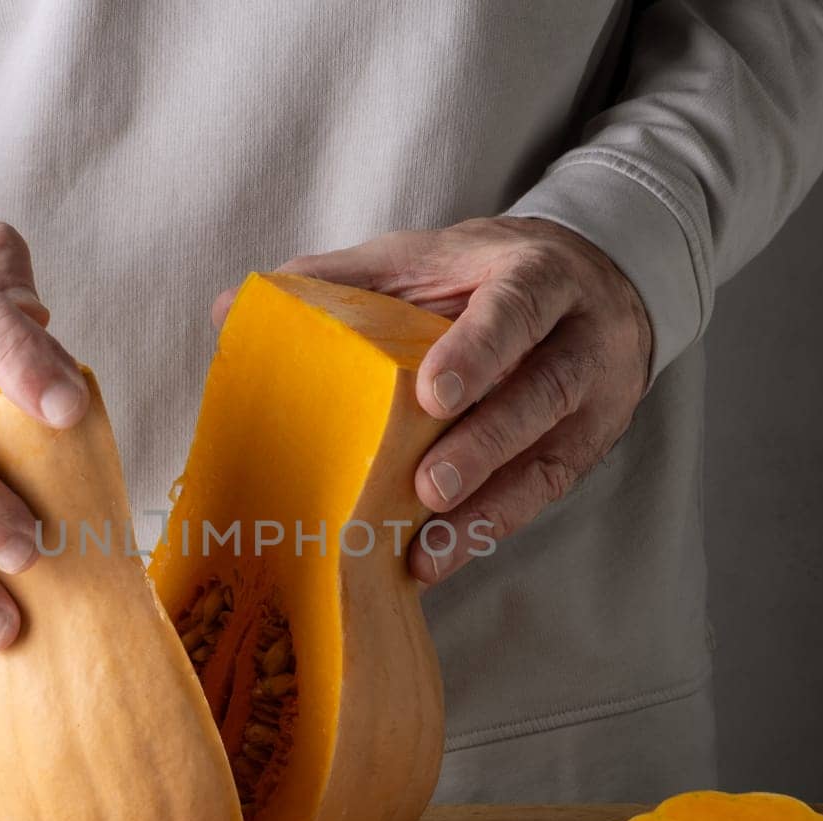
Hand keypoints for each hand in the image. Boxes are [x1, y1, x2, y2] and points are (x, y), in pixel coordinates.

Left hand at [217, 217, 650, 583]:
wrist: (591, 283)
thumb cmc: (478, 277)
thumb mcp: (419, 260)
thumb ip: (337, 281)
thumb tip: (228, 309)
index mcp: (533, 275)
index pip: (515, 310)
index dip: (479, 351)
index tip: (433, 394)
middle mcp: (579, 336)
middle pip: (542, 390)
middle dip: (486, 441)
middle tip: (429, 486)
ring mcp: (593, 397)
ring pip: (548, 453)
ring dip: (488, 503)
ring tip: (428, 541)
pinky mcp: (584, 448)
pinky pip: (542, 495)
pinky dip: (488, 528)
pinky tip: (437, 557)